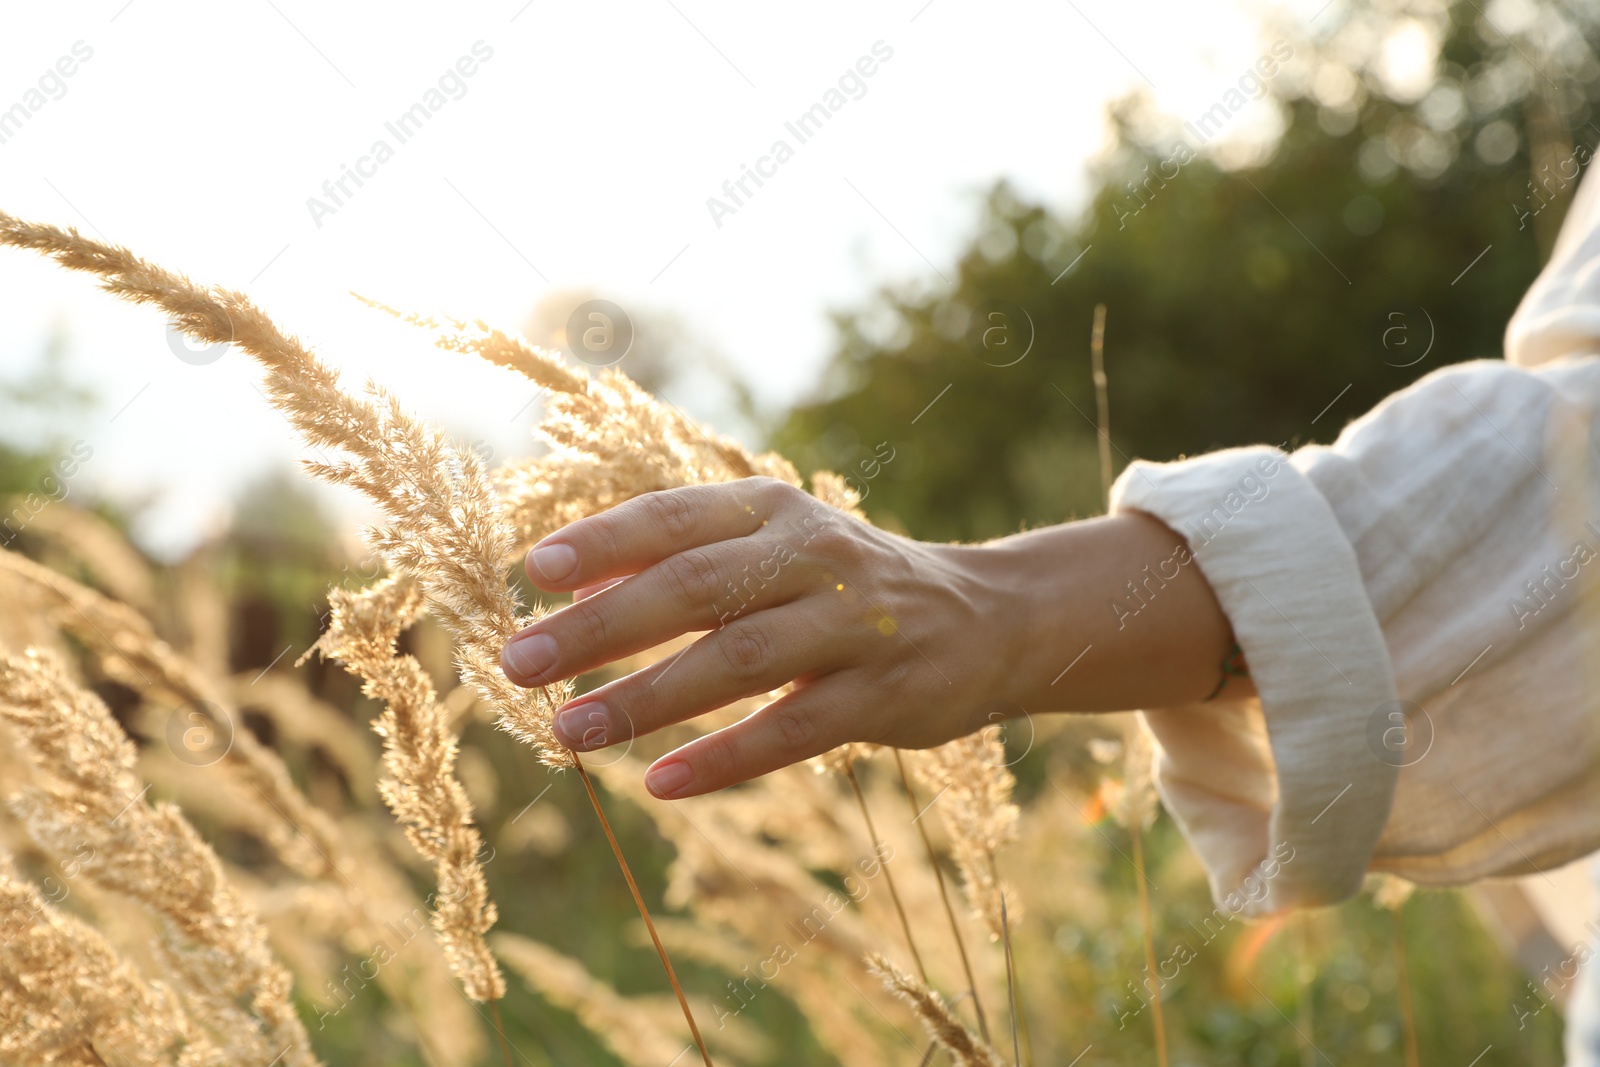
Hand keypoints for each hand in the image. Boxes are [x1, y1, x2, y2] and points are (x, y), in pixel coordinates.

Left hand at [499, 477, 1242, 799]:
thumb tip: (573, 583)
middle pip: (695, 588)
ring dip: (648, 698)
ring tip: (570, 733)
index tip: (533, 572)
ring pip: (738, 661)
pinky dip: (726, 758)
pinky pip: (793, 730)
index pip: (677, 516)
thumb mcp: (776, 543)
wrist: (986, 617)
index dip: (604, 542)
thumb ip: (682, 555)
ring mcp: (852, 626)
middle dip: (601, 627)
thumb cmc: (847, 580)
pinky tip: (664, 783)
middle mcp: (814, 556)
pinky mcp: (881, 696)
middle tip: (520, 662)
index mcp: (775, 510)